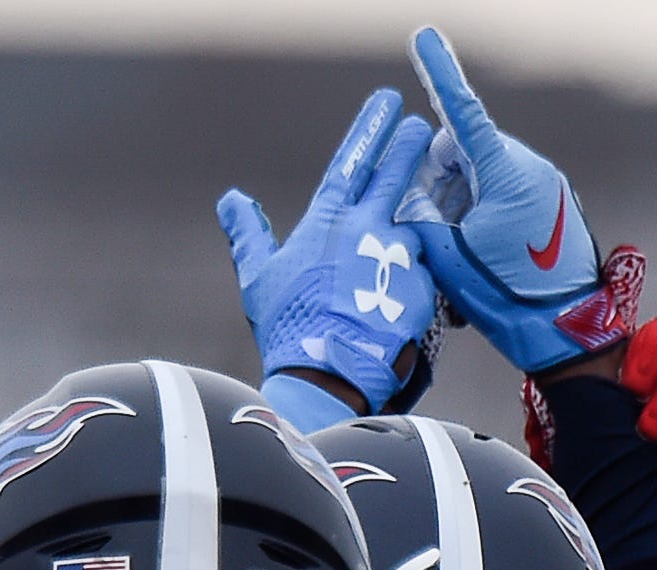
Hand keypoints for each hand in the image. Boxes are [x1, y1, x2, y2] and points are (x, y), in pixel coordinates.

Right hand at [217, 89, 436, 413]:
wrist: (323, 380)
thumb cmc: (287, 330)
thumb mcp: (258, 278)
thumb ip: (248, 234)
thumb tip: (230, 201)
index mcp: (327, 220)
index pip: (354, 159)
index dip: (372, 128)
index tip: (390, 103)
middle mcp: (368, 228)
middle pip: (396, 176)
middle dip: (411, 148)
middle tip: (425, 132)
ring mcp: (398, 258)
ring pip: (412, 236)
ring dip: (409, 244)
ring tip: (398, 271)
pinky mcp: (422, 290)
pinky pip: (426, 281)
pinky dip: (417, 288)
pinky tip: (409, 308)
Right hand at [406, 26, 642, 372]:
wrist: (568, 335)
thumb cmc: (510, 300)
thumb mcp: (451, 260)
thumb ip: (424, 218)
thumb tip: (415, 195)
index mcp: (505, 173)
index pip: (463, 111)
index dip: (439, 73)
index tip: (423, 37)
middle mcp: (531, 170)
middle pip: (469, 152)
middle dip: (444, 179)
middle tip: (435, 226)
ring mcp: (547, 188)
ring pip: (488, 177)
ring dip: (465, 204)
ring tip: (465, 255)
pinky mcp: (556, 209)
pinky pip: (510, 197)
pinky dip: (488, 217)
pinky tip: (485, 257)